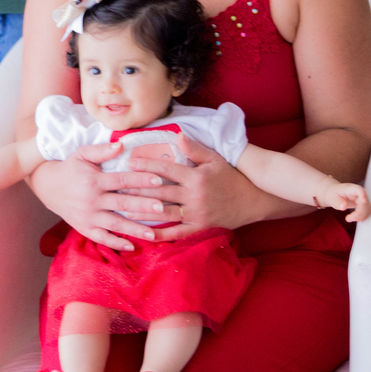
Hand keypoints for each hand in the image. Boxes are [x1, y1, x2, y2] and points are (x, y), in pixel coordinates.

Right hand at [31, 143, 165, 253]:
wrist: (48, 187)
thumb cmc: (71, 168)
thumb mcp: (82, 154)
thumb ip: (102, 151)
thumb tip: (121, 145)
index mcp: (94, 180)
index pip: (122, 180)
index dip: (140, 179)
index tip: (158, 180)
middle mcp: (92, 200)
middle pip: (122, 203)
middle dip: (143, 206)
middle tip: (162, 208)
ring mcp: (88, 216)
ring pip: (115, 224)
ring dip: (134, 229)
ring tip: (153, 234)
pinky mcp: (84, 228)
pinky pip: (102, 238)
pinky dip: (116, 243)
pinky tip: (131, 247)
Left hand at [127, 133, 255, 239]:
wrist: (252, 201)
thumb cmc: (231, 177)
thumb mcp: (215, 159)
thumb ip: (195, 149)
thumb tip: (176, 136)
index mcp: (196, 176)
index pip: (166, 169)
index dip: (147, 165)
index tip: (130, 162)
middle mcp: (194, 196)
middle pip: (160, 192)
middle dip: (138, 188)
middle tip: (117, 186)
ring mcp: (196, 214)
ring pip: (164, 213)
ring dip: (143, 211)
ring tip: (123, 208)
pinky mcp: (199, 228)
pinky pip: (177, 233)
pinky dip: (161, 235)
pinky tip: (145, 235)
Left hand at [315, 179, 370, 222]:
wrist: (335, 194)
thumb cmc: (334, 194)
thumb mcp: (332, 198)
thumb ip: (337, 202)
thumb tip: (343, 207)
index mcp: (350, 189)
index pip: (359, 189)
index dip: (363, 194)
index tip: (364, 200)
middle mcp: (358, 193)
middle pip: (364, 203)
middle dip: (358, 213)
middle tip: (348, 219)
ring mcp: (362, 199)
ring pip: (367, 208)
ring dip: (360, 216)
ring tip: (349, 218)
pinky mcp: (363, 205)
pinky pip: (367, 211)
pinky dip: (362, 217)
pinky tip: (355, 218)